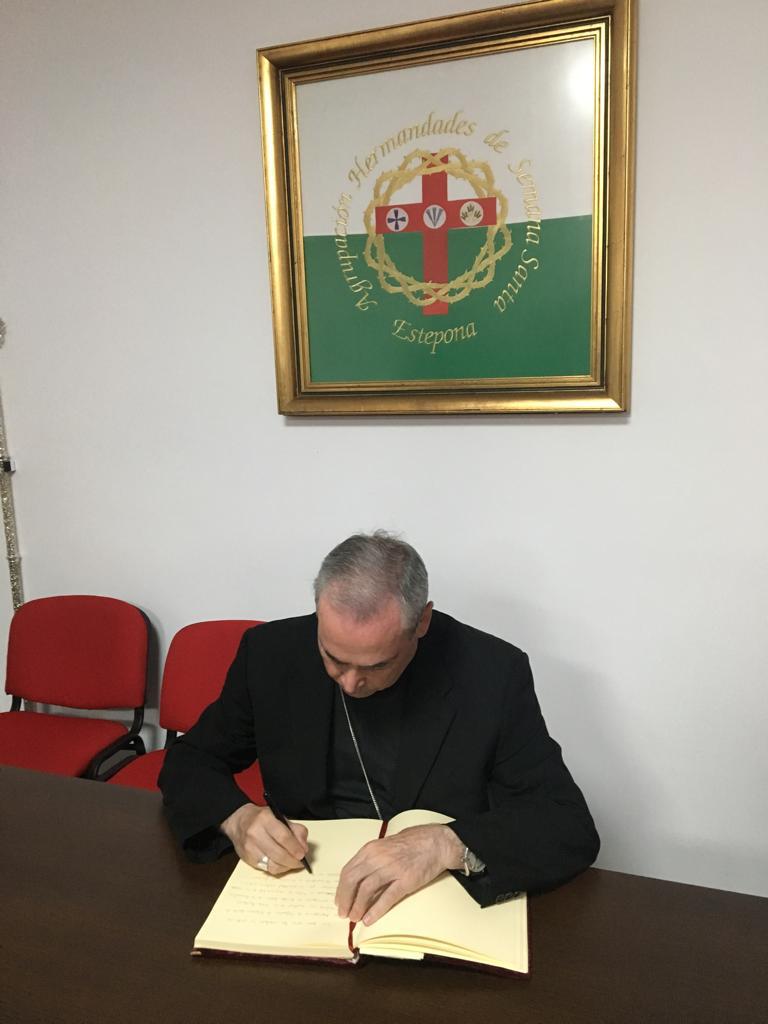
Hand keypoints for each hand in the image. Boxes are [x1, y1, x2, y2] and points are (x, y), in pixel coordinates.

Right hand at [220, 803, 308, 875]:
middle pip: (278, 854)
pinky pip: (266, 869)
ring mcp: (250, 848)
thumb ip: (295, 830)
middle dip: (292, 860)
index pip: (283, 837)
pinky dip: (277, 868)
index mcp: (265, 819)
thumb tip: (304, 847)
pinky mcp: (247, 859)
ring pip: (272, 864)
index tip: (303, 854)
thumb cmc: (262, 819)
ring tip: (292, 863)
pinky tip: (282, 864)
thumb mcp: (279, 817)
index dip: (295, 847)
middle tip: (300, 861)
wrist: (238, 822)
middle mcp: (255, 833)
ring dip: (286, 866)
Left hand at [336, 824, 463, 925]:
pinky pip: (387, 898)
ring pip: (366, 890)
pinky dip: (376, 910)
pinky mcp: (406, 881)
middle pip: (353, 881)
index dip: (341, 889)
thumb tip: (357, 880)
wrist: (435, 842)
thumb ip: (370, 860)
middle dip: (345, 899)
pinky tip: (369, 919)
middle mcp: (378, 858)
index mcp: (371, 849)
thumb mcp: (384, 846)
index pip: (348, 871)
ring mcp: (392, 869)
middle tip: (343, 913)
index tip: (339, 900)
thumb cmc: (410, 843)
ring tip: (354, 918)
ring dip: (358, 907)